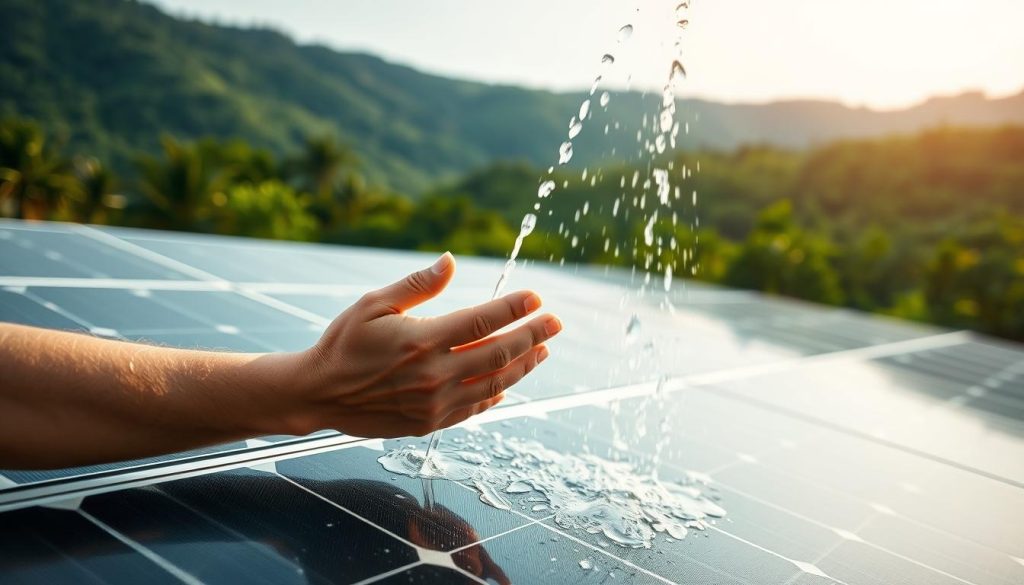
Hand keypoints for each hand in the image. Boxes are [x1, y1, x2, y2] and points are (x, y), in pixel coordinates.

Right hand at [287, 252, 560, 437]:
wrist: (318, 394)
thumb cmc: (343, 343)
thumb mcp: (372, 304)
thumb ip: (416, 285)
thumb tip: (450, 261)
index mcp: (421, 340)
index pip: (481, 321)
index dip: (513, 308)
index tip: (536, 298)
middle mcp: (434, 375)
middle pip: (498, 353)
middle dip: (532, 335)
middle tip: (555, 322)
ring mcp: (434, 403)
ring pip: (493, 383)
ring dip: (522, 366)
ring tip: (541, 350)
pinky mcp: (430, 423)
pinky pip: (474, 408)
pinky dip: (496, 394)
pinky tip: (508, 383)